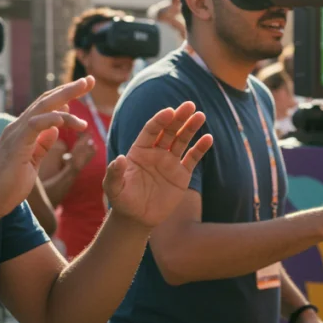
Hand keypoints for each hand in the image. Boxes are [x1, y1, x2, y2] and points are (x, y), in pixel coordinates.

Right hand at [0, 77, 93, 220]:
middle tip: (89, 80)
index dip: (64, 96)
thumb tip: (55, 130)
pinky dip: (52, 118)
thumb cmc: (8, 186)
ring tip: (86, 91)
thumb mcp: (32, 162)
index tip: (82, 89)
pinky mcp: (15, 144)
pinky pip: (35, 124)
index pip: (45, 107)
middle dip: (69, 89)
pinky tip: (67, 117)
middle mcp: (17, 127)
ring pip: (42, 107)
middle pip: (46, 100)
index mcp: (22, 131)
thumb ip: (42, 145)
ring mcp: (15, 134)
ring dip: (66, 96)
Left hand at [103, 101, 213, 227]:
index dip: (159, 120)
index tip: (169, 111)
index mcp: (139, 150)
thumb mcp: (113, 187)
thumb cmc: (122, 200)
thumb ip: (115, 173)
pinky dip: (200, 148)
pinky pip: (192, 158)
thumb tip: (120, 158)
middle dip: (178, 118)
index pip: (150, 130)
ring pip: (182, 140)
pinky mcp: (181, 174)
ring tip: (200, 115)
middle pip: (168, 131)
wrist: (137, 218)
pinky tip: (209, 138)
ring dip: (191, 128)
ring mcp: (170, 162)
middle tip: (189, 105)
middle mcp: (156, 152)